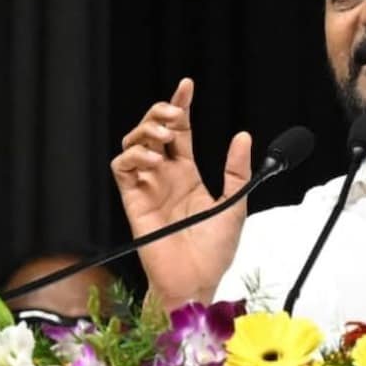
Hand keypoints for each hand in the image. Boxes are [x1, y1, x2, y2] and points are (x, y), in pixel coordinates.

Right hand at [110, 78, 251, 308]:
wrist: (198, 279)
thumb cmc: (215, 250)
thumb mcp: (235, 203)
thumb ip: (237, 170)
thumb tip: (243, 137)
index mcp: (188, 175)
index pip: (181, 132)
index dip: (181, 108)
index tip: (187, 86)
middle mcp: (165, 177)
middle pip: (153, 132)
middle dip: (160, 114)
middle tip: (175, 114)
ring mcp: (148, 187)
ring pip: (133, 144)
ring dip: (146, 131)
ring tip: (165, 135)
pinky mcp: (133, 200)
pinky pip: (122, 169)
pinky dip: (134, 156)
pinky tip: (154, 159)